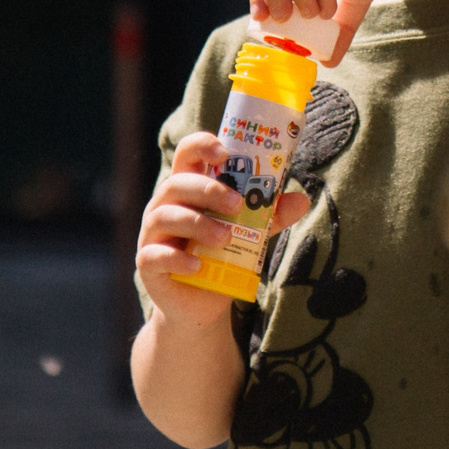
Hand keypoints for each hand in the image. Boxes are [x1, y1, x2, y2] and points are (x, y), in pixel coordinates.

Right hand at [136, 133, 312, 329]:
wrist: (201, 303)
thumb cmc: (222, 256)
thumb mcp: (250, 234)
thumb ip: (270, 216)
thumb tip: (301, 200)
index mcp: (188, 189)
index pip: (187, 153)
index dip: (202, 145)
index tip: (224, 152)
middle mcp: (165, 205)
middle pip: (177, 183)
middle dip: (208, 190)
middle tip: (237, 205)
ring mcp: (152, 234)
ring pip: (165, 216)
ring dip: (197, 224)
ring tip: (226, 238)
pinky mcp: (147, 263)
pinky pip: (155, 255)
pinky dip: (178, 258)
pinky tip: (198, 265)